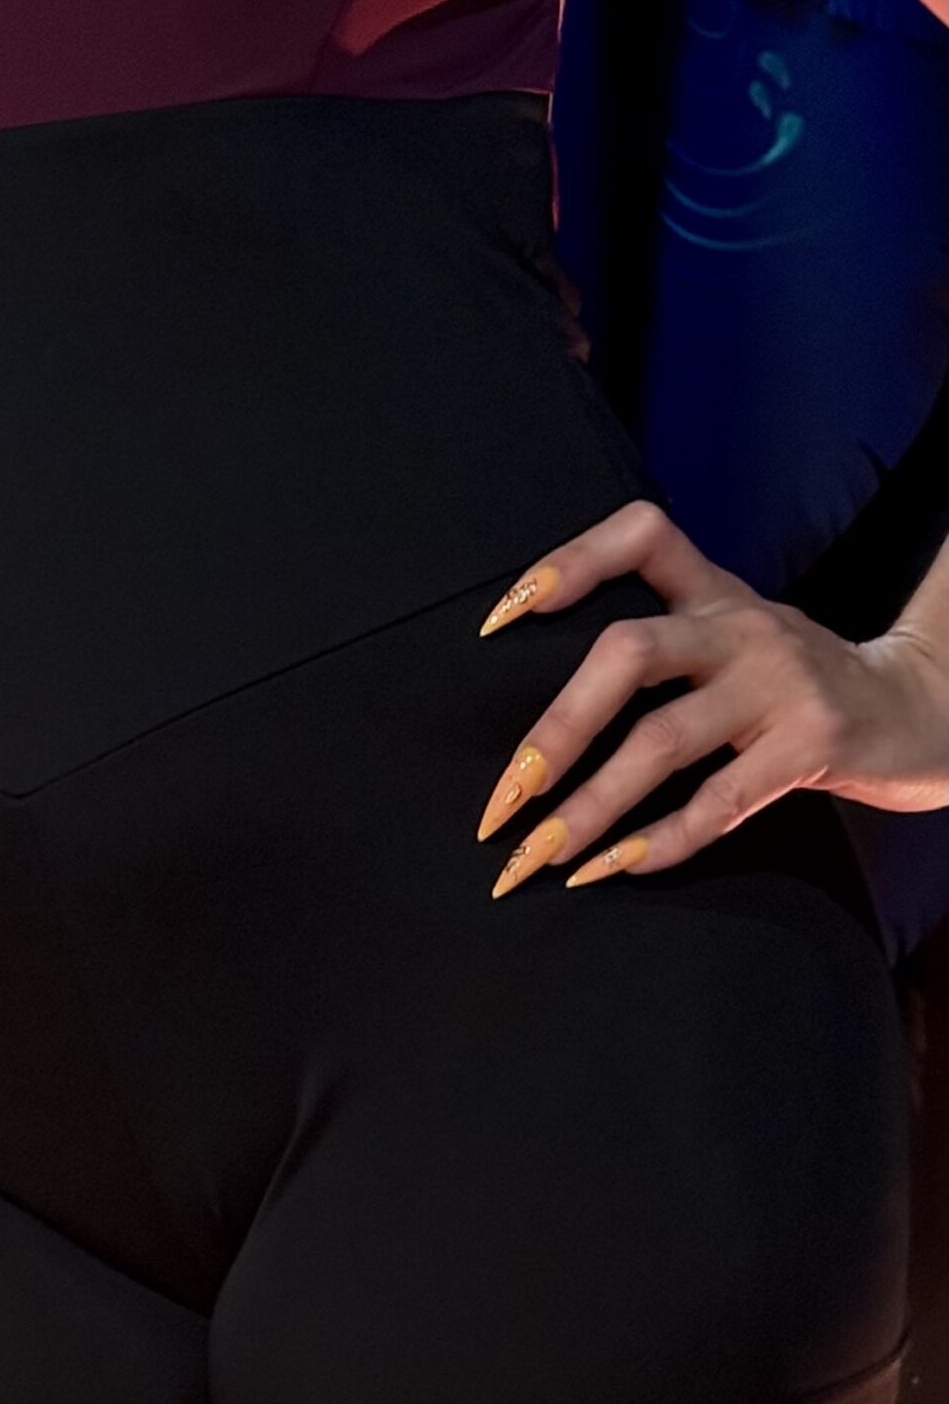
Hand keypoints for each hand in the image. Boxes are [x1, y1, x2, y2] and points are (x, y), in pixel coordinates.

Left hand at [473, 499, 948, 896]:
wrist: (917, 710)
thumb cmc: (796, 684)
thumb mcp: (737, 638)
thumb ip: (664, 648)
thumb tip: (542, 722)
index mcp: (713, 592)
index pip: (639, 535)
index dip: (568, 563)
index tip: (498, 619)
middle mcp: (740, 626)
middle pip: (627, 654)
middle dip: (555, 730)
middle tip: (504, 798)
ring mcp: (778, 684)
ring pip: (662, 740)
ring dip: (590, 807)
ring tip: (540, 854)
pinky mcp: (811, 744)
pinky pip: (720, 800)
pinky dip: (661, 840)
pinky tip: (616, 867)